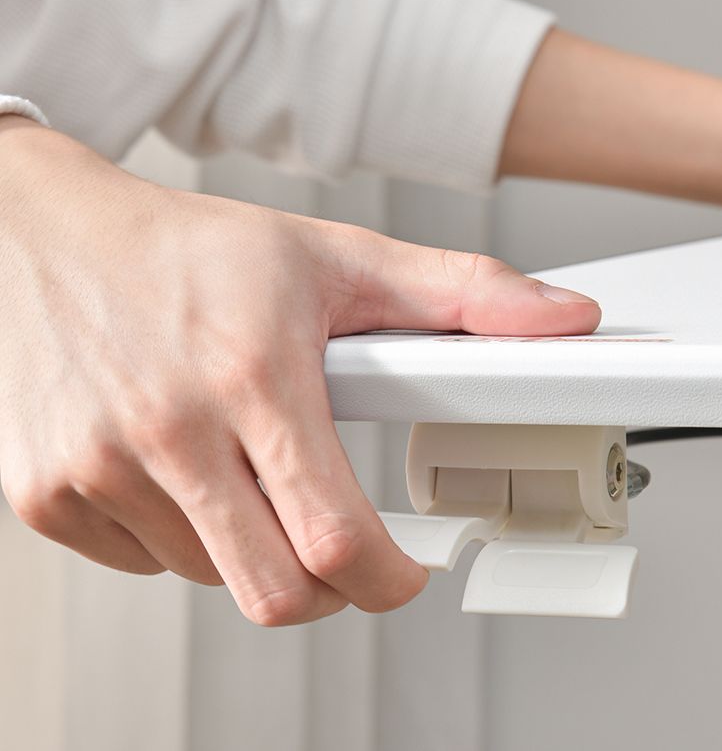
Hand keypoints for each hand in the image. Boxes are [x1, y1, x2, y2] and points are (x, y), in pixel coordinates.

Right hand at [0, 118, 599, 624]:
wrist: (54, 237)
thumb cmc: (193, 252)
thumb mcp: (338, 257)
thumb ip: (462, 293)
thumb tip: (562, 319)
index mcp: (252, 374)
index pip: (337, 537)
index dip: (388, 579)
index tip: (403, 571)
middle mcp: (167, 429)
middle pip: (278, 591)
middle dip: (330, 586)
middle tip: (339, 540)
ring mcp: (96, 469)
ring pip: (212, 577)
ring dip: (251, 545)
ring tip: (247, 468)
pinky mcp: (46, 495)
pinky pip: (144, 562)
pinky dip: (183, 535)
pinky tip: (183, 470)